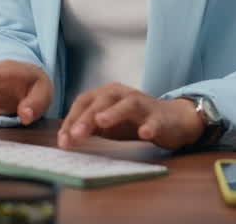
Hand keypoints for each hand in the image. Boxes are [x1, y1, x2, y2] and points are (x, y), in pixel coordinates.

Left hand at [57, 83, 204, 150]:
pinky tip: (144, 134)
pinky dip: (149, 127)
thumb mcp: (108, 124)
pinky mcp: (159, 117)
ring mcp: (143, 104)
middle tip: (75, 135)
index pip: (84, 102)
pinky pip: (154, 121)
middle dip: (87, 117)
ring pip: (127, 104)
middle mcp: (123, 94)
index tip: (62, 140)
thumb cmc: (134, 121)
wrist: (172, 119)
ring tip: (101, 122)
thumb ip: (89, 128)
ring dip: (113, 113)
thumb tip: (65, 139)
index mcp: (107, 94)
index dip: (71, 120)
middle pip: (102, 101)